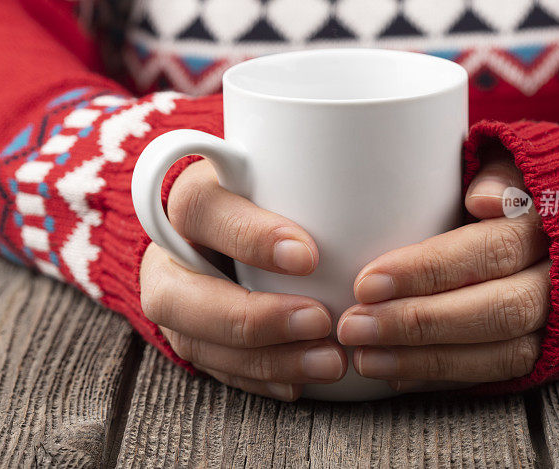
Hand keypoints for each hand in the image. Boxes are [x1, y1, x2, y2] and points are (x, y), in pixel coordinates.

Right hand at [140, 160, 346, 400]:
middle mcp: (171, 252)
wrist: (244, 227)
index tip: (309, 256)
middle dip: (253, 316)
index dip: (248, 236)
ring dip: (264, 359)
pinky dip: (258, 379)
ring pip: (196, 340)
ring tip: (327, 362)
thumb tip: (387, 173)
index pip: (201, 209)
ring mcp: (176, 300)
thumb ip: (314, 176)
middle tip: (320, 321)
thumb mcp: (289, 174)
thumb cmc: (279, 195)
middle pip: (181, 294)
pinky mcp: (191, 336)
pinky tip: (299, 384)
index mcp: (192, 199)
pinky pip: (214, 368)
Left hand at [337, 147, 549, 392]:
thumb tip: (483, 200)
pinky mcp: (548, 352)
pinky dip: (445, 377)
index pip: (491, 250)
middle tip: (354, 326)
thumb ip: (500, 170)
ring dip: (426, 360)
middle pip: (497, 311)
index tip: (367, 282)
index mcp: (551, 222)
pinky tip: (395, 374)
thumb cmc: (526, 186)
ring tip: (365, 357)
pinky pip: (498, 374)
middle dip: (419, 323)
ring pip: (501, 353)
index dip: (428, 270)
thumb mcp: (517, 159)